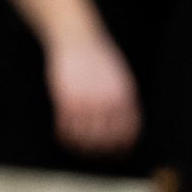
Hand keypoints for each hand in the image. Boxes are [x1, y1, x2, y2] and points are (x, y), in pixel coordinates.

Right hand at [45, 32, 140, 154]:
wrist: (78, 39)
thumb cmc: (99, 58)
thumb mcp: (120, 78)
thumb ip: (124, 100)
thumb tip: (126, 123)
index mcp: (124, 98)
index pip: (128, 130)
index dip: (123, 144)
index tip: (117, 152)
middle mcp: (108, 102)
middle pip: (107, 137)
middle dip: (101, 148)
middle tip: (94, 151)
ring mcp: (87, 101)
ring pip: (86, 135)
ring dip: (82, 144)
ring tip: (78, 146)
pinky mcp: (67, 99)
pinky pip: (67, 126)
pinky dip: (65, 135)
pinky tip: (63, 136)